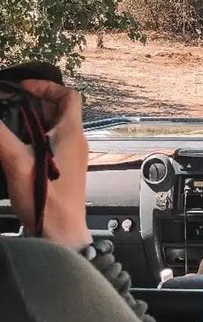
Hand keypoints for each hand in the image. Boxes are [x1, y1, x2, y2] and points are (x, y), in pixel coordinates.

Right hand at [0, 80, 91, 249]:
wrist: (61, 235)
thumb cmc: (47, 202)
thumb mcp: (17, 162)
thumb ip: (0, 134)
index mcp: (71, 134)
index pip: (70, 96)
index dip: (48, 86)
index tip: (25, 88)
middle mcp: (76, 142)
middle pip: (59, 110)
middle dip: (33, 104)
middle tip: (10, 105)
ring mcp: (72, 157)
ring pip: (53, 128)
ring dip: (32, 122)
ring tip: (9, 125)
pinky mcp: (65, 171)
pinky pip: (51, 145)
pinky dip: (34, 139)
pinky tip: (15, 149)